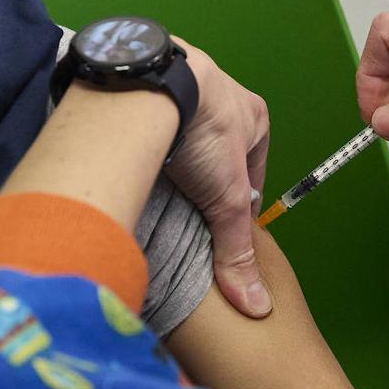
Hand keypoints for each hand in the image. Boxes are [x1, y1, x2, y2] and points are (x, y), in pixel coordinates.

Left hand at [166, 38, 272, 317]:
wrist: (151, 84)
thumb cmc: (203, 132)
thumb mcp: (225, 199)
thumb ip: (236, 249)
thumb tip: (255, 305)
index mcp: (253, 115)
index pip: (253, 170)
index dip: (238, 203)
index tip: (219, 229)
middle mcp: (222, 93)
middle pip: (217, 151)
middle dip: (204, 179)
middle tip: (185, 208)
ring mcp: (183, 83)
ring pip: (182, 133)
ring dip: (173, 155)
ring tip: (157, 185)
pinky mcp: (147, 84)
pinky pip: (149, 118)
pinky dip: (144, 137)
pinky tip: (133, 157)